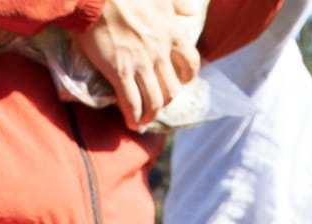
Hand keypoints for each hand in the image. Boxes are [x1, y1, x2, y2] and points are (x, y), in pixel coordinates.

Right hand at [76, 0, 197, 129]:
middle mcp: (160, 53)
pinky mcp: (119, 71)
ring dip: (151, 114)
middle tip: (158, 100)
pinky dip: (133, 117)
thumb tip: (192, 11)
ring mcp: (140, 64)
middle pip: (171, 88)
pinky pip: (131, 102)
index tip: (181, 80)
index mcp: (172, 33)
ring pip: (154, 100)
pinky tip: (131, 123)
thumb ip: (178, 3)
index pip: (190, 64)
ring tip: (144, 119)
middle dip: (166, 99)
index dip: (187, 76)